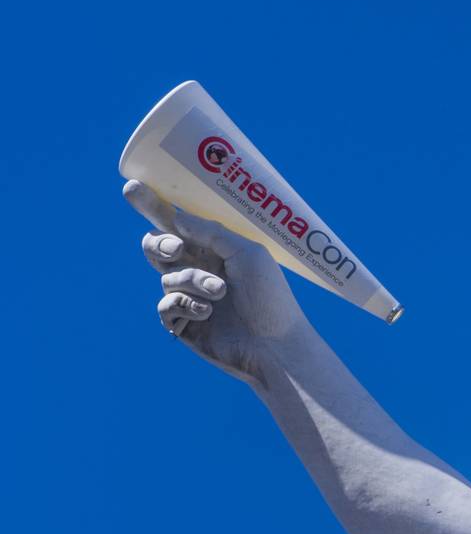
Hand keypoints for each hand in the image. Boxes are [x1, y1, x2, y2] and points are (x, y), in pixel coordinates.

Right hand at [124, 179, 308, 383]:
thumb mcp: (247, 254)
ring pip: (167, 276)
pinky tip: (208, 312)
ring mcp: (189, 296)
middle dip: (160, 243)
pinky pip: (165, 305)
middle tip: (177, 249)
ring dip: (193, 281)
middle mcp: (199, 270)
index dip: (153, 206)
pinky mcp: (183, 323)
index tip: (131, 187)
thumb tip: (176, 217)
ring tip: (221, 292)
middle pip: (155, 245)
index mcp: (215, 250)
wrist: (275, 346)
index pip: (177, 224)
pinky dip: (185, 304)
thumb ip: (211, 232)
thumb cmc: (270, 298)